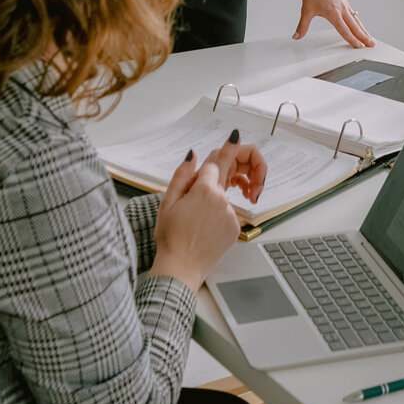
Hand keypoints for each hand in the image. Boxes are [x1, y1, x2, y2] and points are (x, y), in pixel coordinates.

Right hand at [151, 139, 267, 289]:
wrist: (181, 267)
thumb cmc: (170, 237)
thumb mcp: (168, 202)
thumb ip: (182, 175)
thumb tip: (193, 155)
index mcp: (204, 190)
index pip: (214, 164)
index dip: (216, 156)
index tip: (236, 135)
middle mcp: (222, 200)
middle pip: (220, 179)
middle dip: (210, 182)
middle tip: (194, 201)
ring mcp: (230, 215)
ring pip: (222, 198)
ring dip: (211, 202)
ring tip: (193, 222)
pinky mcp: (234, 228)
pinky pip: (227, 213)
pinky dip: (217, 216)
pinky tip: (202, 230)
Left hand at [293, 0, 374, 48]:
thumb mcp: (306, 10)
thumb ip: (302, 26)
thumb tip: (297, 36)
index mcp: (334, 14)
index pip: (345, 31)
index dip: (353, 40)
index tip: (359, 46)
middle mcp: (342, 10)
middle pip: (356, 27)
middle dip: (364, 37)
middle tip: (371, 44)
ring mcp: (345, 5)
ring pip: (356, 20)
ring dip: (363, 29)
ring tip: (369, 37)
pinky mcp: (344, 1)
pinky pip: (354, 14)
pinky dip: (358, 21)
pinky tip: (358, 24)